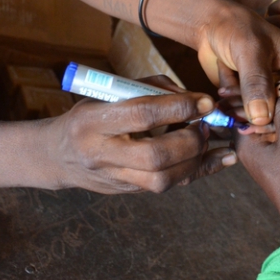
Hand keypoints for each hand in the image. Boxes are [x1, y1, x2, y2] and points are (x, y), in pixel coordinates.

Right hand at [41, 92, 236, 193]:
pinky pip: (168, 186)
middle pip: (155, 156)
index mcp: (93, 121)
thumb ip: (151, 88)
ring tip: (208, 138)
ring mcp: (115, 178)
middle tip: (206, 124)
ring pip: (162, 180)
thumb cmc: (91, 114)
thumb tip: (192, 96)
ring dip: (196, 159)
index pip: (141, 115)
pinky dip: (199, 171)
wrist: (58, 155)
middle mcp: (102, 154)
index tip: (204, 101)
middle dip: (190, 140)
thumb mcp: (110, 92)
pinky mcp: (128, 191)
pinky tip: (221, 158)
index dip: (178, 108)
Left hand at [194, 1, 279, 125]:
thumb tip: (262, 118)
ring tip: (231, 102)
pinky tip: (221, 98)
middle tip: (264, 130)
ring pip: (274, 120)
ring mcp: (271, 96)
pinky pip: (249, 119)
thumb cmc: (237, 27)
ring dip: (252, 120)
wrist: (208, 26)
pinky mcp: (250, 103)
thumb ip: (256, 81)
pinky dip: (235, 116)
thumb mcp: (249, 50)